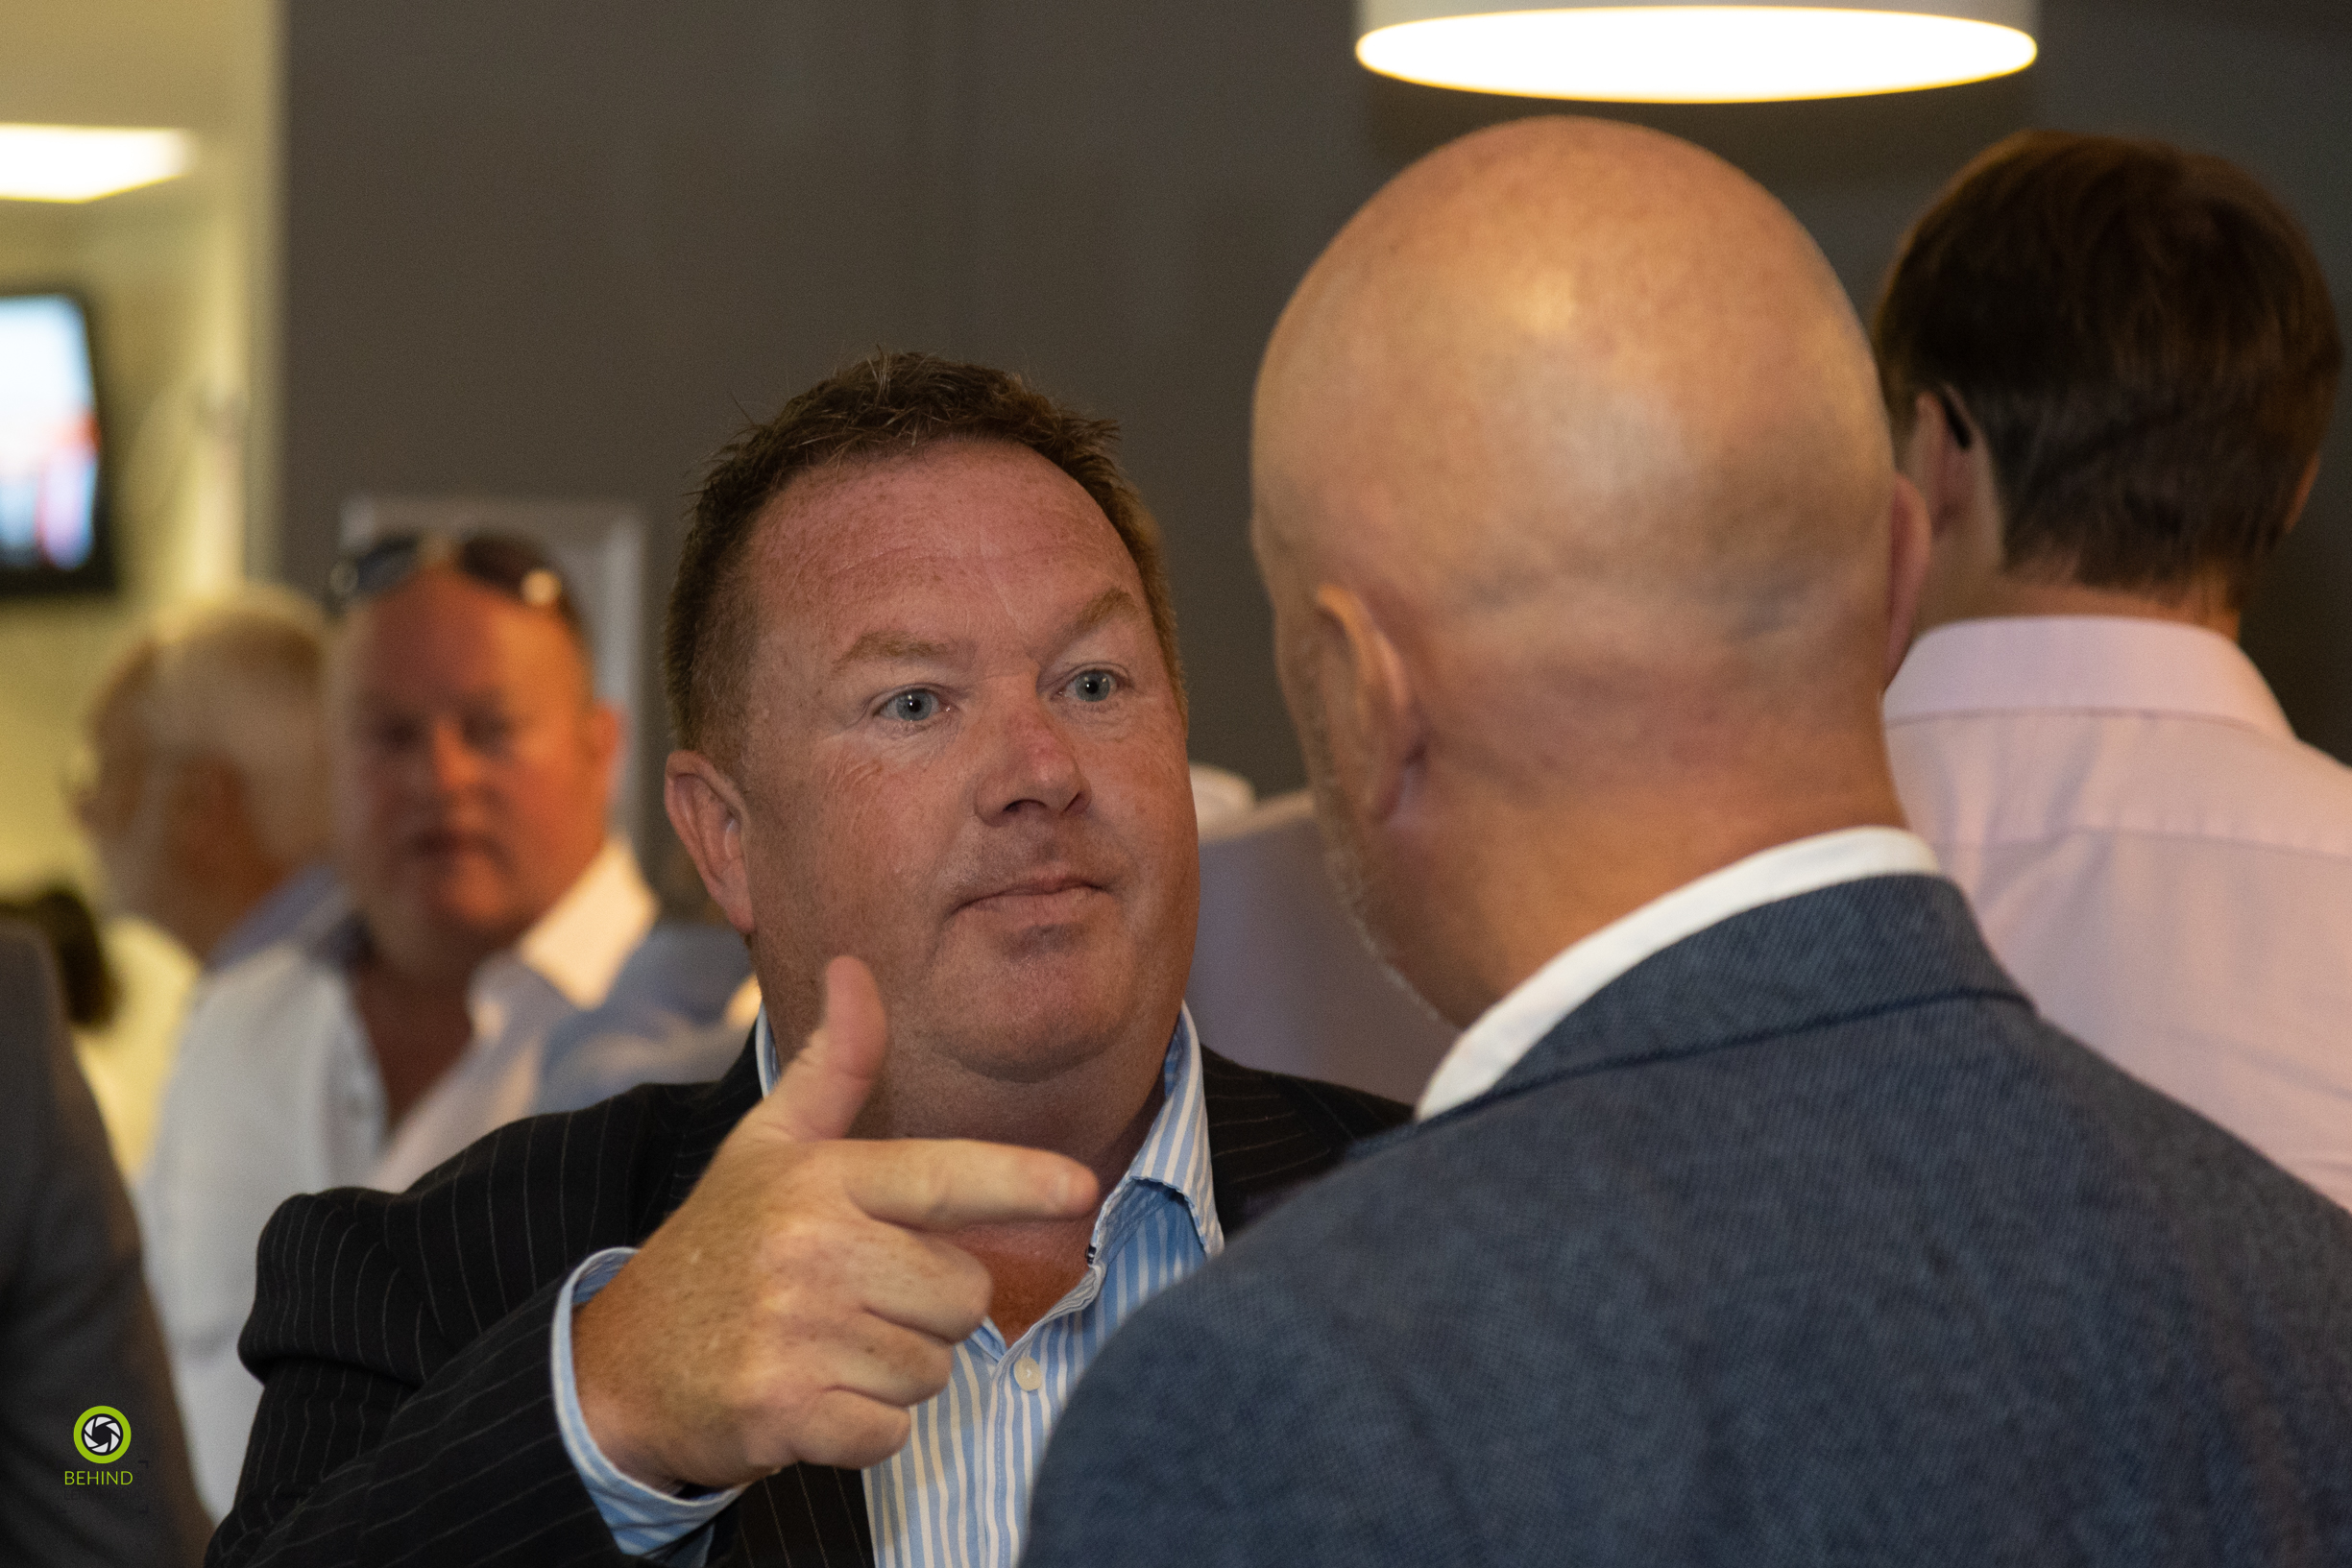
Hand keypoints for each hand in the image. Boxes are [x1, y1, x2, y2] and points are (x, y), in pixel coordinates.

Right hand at [572, 956, 1097, 1491]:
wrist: (622, 1364)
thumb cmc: (721, 1245)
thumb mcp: (768, 1147)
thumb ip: (832, 1067)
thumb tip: (855, 968)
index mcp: (819, 1178)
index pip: (941, 1176)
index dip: (1018, 1182)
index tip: (1081, 1187)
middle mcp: (808, 1247)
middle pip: (962, 1294)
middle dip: (927, 1310)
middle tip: (853, 1302)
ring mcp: (793, 1330)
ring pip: (931, 1367)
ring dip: (894, 1373)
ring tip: (826, 1348)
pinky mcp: (781, 1410)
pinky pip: (891, 1432)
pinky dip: (864, 1431)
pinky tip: (812, 1400)